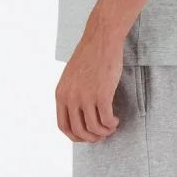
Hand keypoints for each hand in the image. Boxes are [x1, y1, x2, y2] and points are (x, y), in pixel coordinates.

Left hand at [55, 14, 122, 142]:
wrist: (102, 38)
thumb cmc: (90, 54)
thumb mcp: (71, 75)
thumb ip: (71, 93)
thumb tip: (77, 114)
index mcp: (61, 93)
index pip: (63, 126)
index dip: (75, 136)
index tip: (86, 135)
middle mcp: (71, 97)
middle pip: (79, 131)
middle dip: (92, 137)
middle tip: (101, 134)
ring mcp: (86, 97)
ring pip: (94, 128)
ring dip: (104, 132)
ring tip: (111, 126)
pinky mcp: (102, 94)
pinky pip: (106, 120)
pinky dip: (111, 124)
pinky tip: (115, 120)